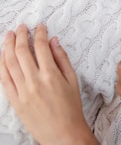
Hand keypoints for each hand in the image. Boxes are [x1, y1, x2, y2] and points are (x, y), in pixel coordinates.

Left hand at [0, 24, 97, 144]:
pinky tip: (2, 56)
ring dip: (8, 46)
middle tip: (21, 27)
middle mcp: (34, 82)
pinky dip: (1, 65)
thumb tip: (53, 41)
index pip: (40, 47)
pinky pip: (4, 80)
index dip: (39, 34)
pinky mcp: (15, 102)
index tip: (39, 27)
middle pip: (21, 52)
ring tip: (9, 36)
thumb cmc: (71, 107)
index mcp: (50, 75)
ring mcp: (22, 92)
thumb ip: (62, 58)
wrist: (63, 135)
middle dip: (20, 36)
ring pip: (9, 63)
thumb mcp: (72, 79)